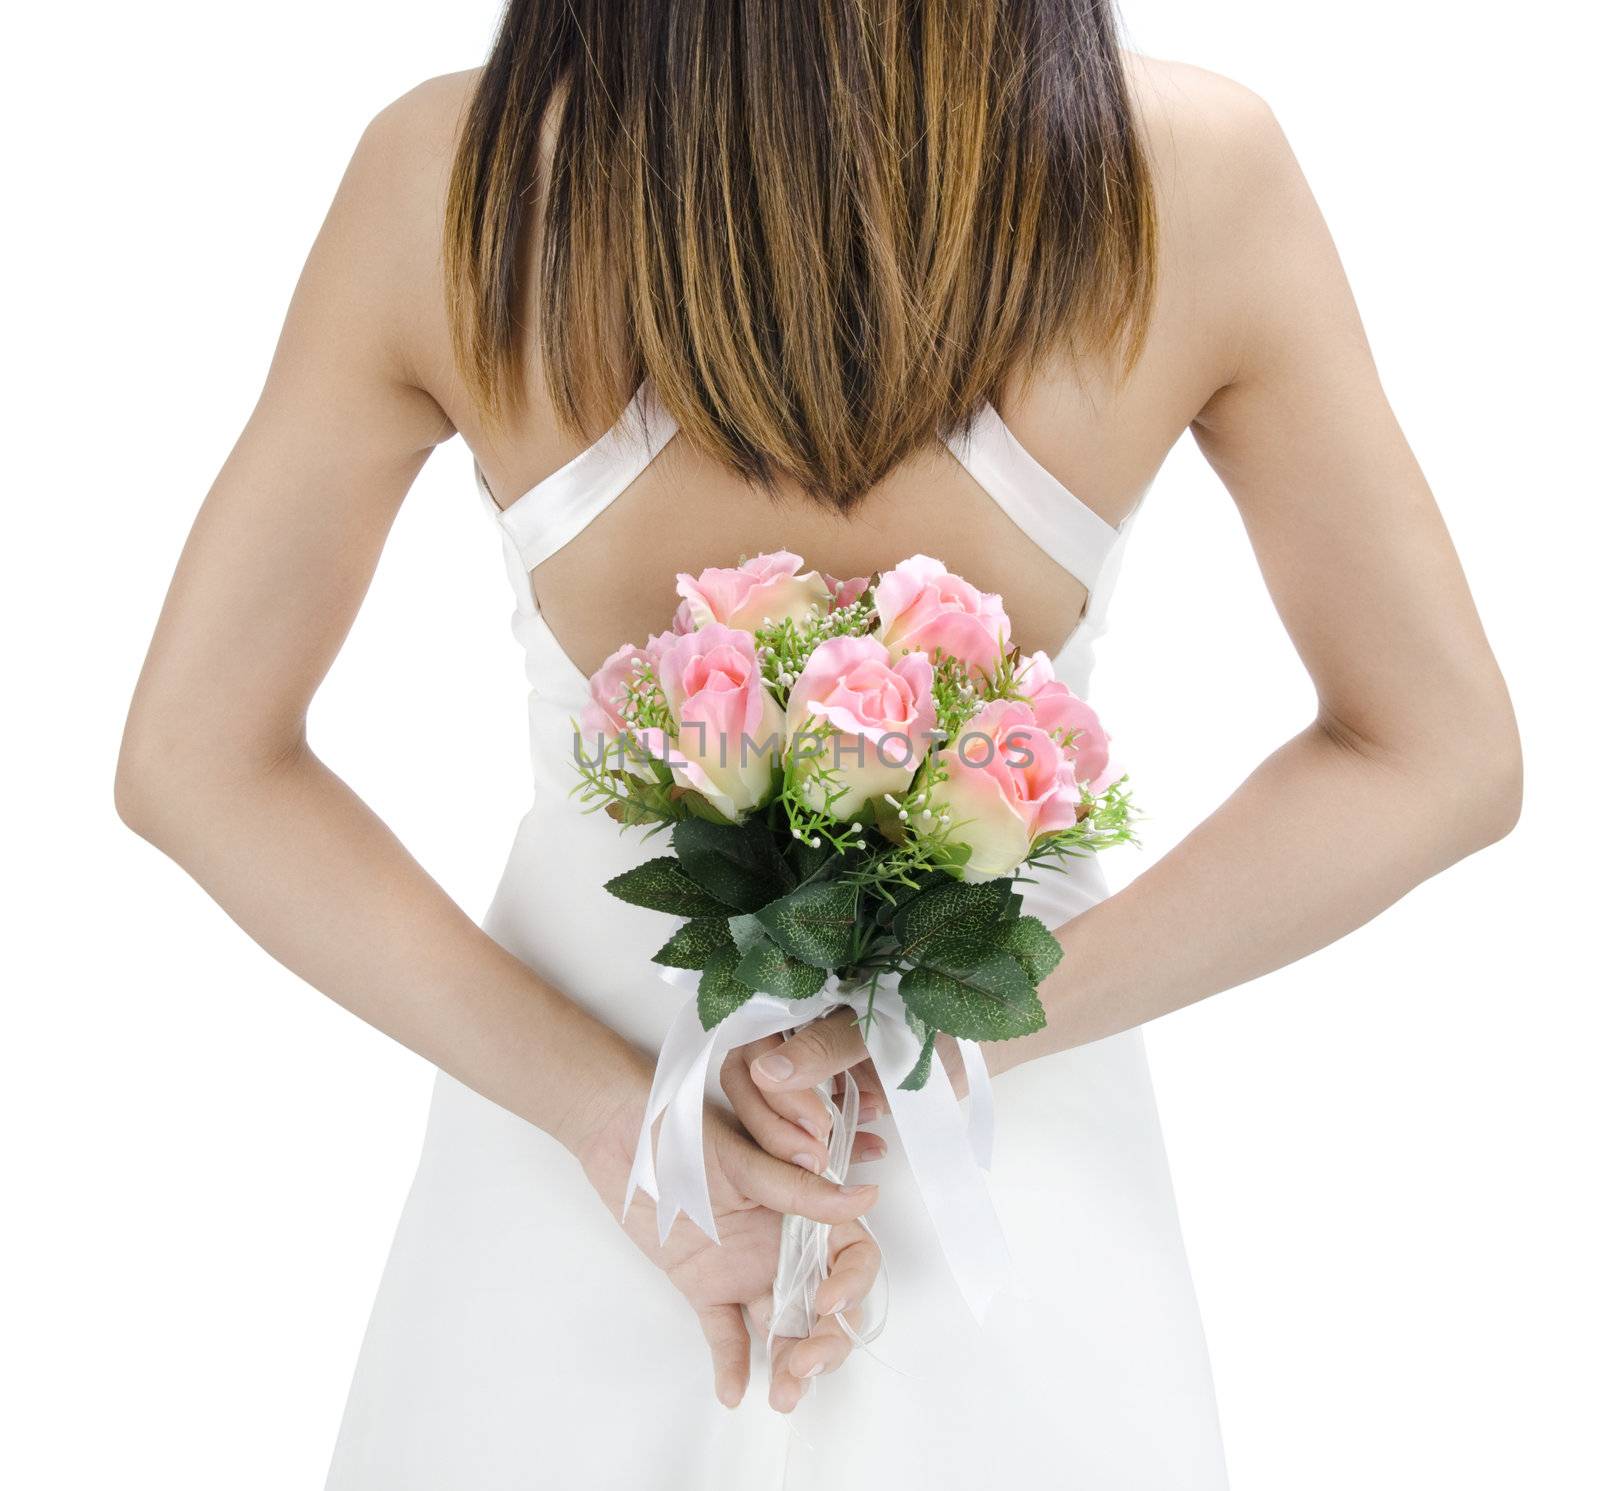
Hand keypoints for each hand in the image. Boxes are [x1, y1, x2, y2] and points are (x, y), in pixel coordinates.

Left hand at [571, 1084, 881, 1412]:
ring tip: (782, 1397)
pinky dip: (731, 1364)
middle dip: (826, 1344)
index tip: (826, 1305)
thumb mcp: (746, 1159)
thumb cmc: (685, 1130)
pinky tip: (731, 1392)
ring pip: (781, 1326)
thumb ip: (802, 1189)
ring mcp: (745, 1268)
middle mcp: (782, 1243)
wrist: (620, 1133)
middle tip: (802, 1368)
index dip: (851, 1286)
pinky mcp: (705, 1286)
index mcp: (803, 1208)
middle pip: (824, 1305)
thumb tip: (867, 1198)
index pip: (851, 1255)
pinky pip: (724, 1332)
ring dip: (789, 1364)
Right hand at [721, 1010, 969, 1176]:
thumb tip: (766, 1073)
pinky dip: (838, 1145)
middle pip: (750, 1086)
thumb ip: (824, 1047)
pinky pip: (813, 1128)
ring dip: (801, 1142)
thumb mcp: (876, 1027)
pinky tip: (871, 1149)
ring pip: (774, 1113)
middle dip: (777, 1127)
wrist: (968, 1038)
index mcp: (794, 1006)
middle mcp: (792, 1037)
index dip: (767, 1093)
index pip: (748, 1050)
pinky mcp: (835, 1098)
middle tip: (819, 1152)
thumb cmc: (926, 1015)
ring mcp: (811, 1070)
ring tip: (836, 1156)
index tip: (813, 1123)